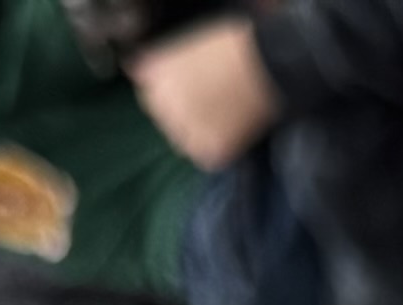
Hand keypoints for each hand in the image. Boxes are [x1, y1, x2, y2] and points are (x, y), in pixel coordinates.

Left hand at [132, 18, 277, 165]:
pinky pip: (205, 158)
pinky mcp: (210, 151)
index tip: (189, 93)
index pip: (149, 99)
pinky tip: (230, 131)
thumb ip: (158, 64)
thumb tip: (134, 70)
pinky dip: (215, 149)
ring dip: (196, 134)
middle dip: (182, 116)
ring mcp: (186, 131)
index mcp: (156, 78)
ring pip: (182, 143)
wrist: (268, 67)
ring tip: (222, 117)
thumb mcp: (185, 47)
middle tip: (210, 104)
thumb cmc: (231, 49)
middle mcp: (165, 107)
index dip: (169, 97)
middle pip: (166, 123)